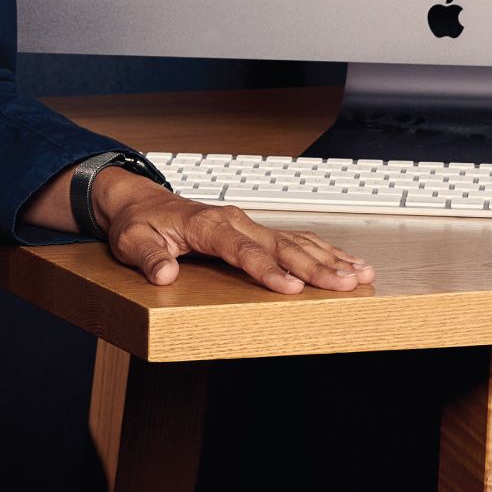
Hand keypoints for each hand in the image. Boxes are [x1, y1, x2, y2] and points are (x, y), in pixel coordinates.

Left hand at [93, 169, 370, 293]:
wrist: (142, 204)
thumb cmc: (139, 225)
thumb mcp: (131, 242)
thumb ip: (149, 258)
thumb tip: (165, 274)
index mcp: (207, 224)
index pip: (242, 250)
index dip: (268, 270)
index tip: (292, 287)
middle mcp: (234, 221)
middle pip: (280, 246)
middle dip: (315, 267)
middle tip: (344, 285)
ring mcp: (248, 224)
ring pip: (295, 242)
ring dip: (329, 259)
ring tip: (359, 275)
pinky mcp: (255, 232)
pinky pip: (295, 240)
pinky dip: (323, 251)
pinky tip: (347, 263)